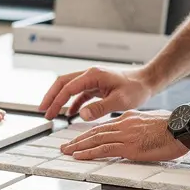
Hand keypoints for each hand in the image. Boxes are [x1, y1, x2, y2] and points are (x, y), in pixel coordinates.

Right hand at [38, 66, 153, 120]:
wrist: (147, 81)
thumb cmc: (136, 88)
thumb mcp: (119, 100)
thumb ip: (100, 108)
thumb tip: (81, 115)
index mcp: (93, 75)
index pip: (67, 88)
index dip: (55, 100)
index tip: (48, 111)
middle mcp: (90, 75)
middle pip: (63, 83)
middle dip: (51, 97)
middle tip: (42, 110)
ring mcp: (92, 79)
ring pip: (69, 88)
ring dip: (59, 100)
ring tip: (51, 113)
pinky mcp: (96, 85)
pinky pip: (79, 93)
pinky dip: (72, 103)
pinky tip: (70, 114)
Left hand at [60, 110, 188, 161]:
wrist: (183, 127)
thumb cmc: (175, 128)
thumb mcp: (154, 124)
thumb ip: (142, 130)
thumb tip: (140, 137)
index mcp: (129, 119)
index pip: (105, 127)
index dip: (90, 134)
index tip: (80, 139)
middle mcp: (124, 125)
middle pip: (95, 132)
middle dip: (79, 140)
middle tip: (65, 146)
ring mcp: (125, 135)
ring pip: (95, 139)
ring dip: (78, 146)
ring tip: (66, 151)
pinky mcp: (129, 146)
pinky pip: (104, 149)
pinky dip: (89, 152)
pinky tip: (78, 156)